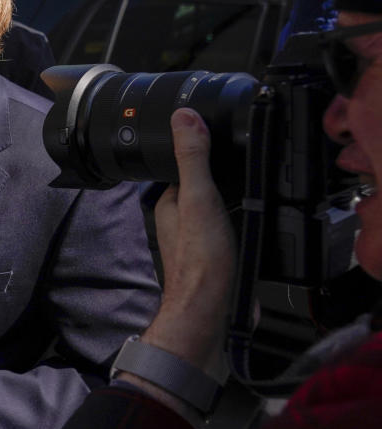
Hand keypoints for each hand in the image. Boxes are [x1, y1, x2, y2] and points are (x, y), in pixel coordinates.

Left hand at [147, 108, 236, 372]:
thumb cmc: (199, 261)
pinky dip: (245, 224)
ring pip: (219, 211)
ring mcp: (200, 241)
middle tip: (246, 162)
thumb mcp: (197, 197)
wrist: (212, 312)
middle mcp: (181, 222)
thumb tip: (182, 116)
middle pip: (203, 189)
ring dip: (236, 201)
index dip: (202, 152)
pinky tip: (258, 222)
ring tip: (255, 188)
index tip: (220, 136)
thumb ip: (192, 157)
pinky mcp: (220, 259)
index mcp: (169, 204)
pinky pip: (233, 233)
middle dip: (223, 177)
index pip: (183, 168)